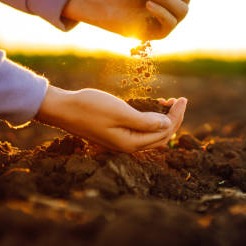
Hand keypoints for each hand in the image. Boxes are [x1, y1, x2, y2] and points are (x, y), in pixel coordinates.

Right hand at [34, 86, 186, 152]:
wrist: (63, 108)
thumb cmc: (90, 107)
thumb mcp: (121, 112)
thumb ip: (145, 122)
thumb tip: (167, 125)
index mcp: (131, 143)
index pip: (164, 133)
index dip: (176, 116)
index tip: (182, 99)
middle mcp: (128, 146)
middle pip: (161, 137)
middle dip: (174, 119)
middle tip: (180, 100)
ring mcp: (121, 141)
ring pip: (151, 135)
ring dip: (163, 120)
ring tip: (169, 102)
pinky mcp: (115, 134)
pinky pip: (140, 131)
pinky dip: (150, 120)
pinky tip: (152, 108)